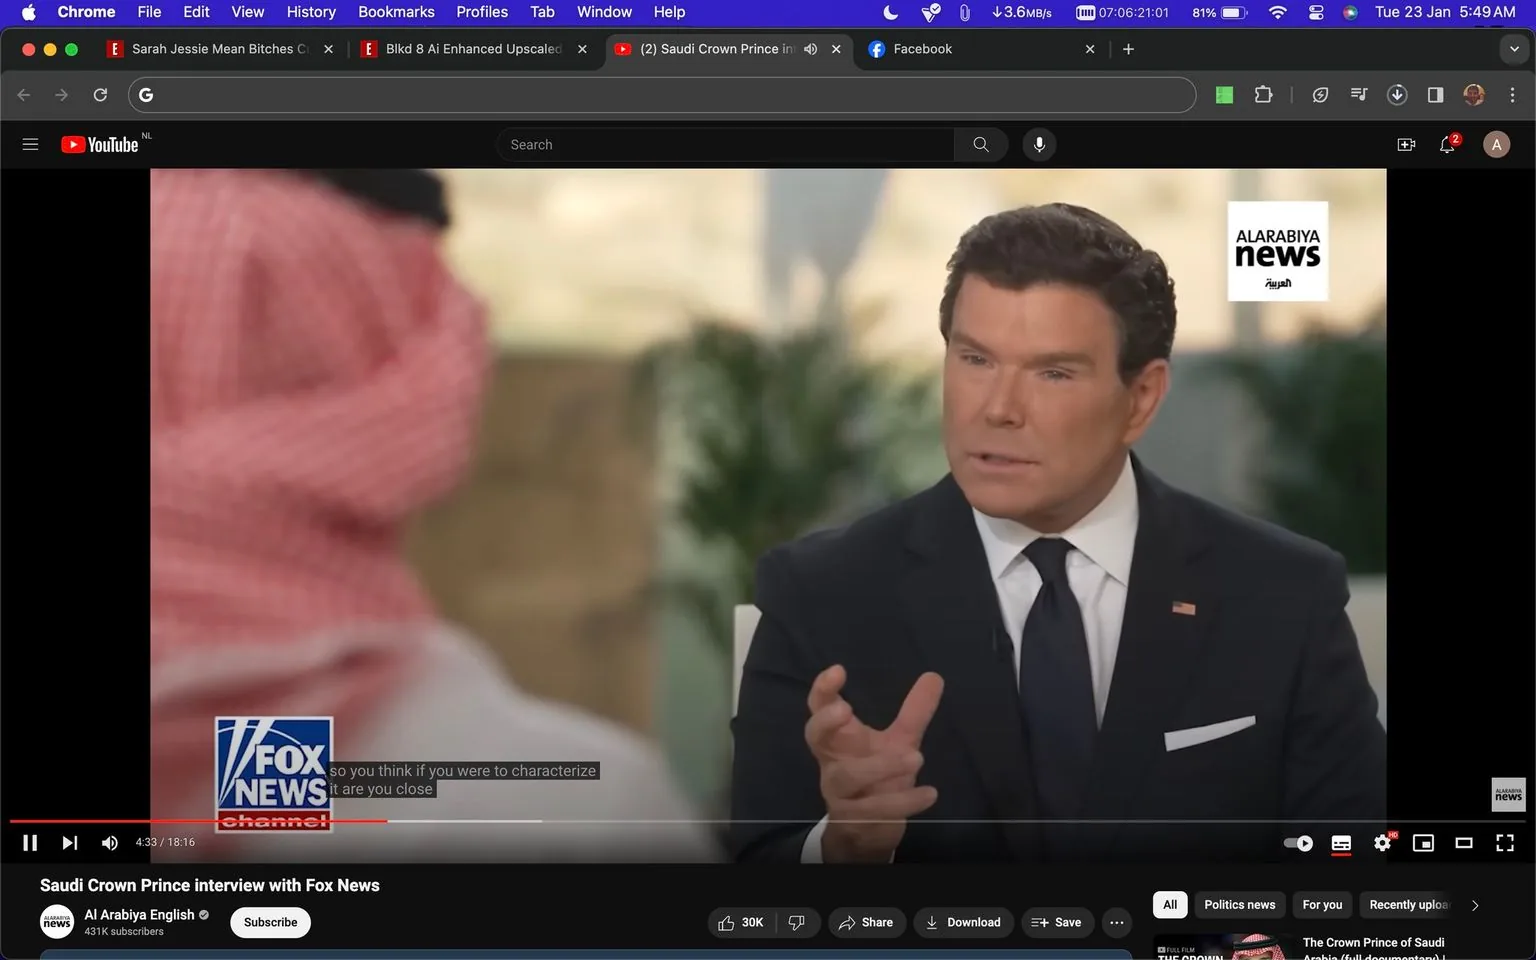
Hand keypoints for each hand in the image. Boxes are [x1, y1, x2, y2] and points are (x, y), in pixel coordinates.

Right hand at [804, 664, 943, 861]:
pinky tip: (929, 793)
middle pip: (815, 736)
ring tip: (917, 757)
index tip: (839, 670)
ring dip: (880, 766)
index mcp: (838, 738)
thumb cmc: (877, 777)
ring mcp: (839, 792)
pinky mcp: (853, 819)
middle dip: (826, 722)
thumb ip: (913, 713)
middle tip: (847, 709)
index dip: (823, 690)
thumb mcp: (897, 742)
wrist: (866, 831)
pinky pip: (874, 809)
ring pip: (847, 776)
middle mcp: (832, 761)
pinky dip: (903, 802)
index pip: (820, 709)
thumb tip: (934, 676)